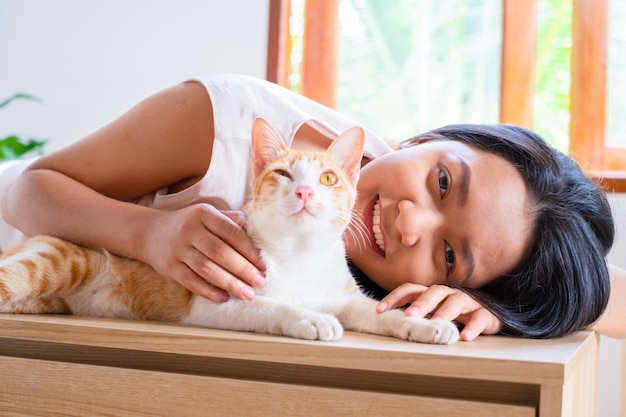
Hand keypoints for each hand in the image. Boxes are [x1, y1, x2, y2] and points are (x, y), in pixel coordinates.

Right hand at [143, 204, 265, 301]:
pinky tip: (224, 298)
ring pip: (207, 269)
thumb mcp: (208, 215)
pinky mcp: (170, 268)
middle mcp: (189, 230)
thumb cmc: (190, 225)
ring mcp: (178, 250)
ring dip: (230, 283)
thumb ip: (230, 220)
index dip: (249, 249)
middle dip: (243, 269)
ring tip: (248, 294)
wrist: (151, 233)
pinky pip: (191, 282)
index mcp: (203, 214)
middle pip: (220, 252)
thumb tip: (254, 228)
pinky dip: (209, 291)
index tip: (263, 264)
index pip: (231, 232)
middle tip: (260, 282)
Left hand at [376, 283, 501, 340]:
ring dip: (446, 311)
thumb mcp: (431, 315)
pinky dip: (473, 327)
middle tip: (409, 315)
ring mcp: (467, 302)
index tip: (379, 310)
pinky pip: (479, 317)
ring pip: (456, 301)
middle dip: (421, 303)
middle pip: (434, 292)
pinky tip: (465, 337)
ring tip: (437, 323)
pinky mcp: (484, 314)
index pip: (410, 290)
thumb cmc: (451, 316)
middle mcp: (447, 294)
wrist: (486, 317)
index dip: (394, 297)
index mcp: (431, 294)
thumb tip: (383, 324)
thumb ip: (413, 317)